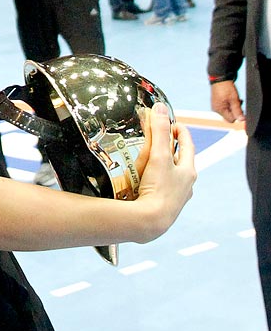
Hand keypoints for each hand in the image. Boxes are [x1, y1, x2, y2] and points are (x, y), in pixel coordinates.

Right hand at [132, 104, 195, 241]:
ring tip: (148, 161)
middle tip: (158, 140)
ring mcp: (175, 198)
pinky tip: (142, 184)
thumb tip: (160, 108)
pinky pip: (159, 189)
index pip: (188, 145)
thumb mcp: (158, 156)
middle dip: (170, 149)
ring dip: (162, 167)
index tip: (174, 123)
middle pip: (180, 161)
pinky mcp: (162, 207)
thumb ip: (158, 132)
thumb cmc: (158, 190)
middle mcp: (185, 186)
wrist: (150, 222)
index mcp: (189, 172)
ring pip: (171, 177)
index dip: (181, 132)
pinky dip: (153, 182)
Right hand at [211, 80, 245, 125]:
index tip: (241, 108)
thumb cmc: (226, 88)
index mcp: (219, 110)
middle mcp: (216, 110)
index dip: (237, 115)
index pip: (231, 120)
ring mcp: (215, 106)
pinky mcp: (216, 102)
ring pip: (227, 112)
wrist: (220, 78)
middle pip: (229, 116)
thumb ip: (238, 111)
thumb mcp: (234, 100)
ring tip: (234, 99)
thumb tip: (242, 120)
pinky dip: (229, 104)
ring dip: (233, 107)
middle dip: (235, 111)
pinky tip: (230, 98)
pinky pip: (224, 107)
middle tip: (238, 103)